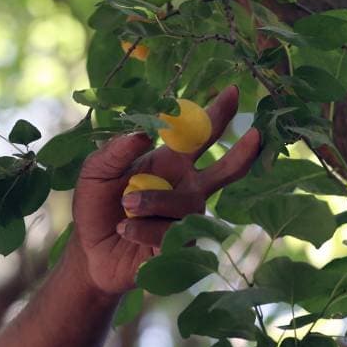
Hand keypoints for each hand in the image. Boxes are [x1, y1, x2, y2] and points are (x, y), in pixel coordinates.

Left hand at [71, 86, 260, 294]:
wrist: (90, 254)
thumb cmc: (95, 208)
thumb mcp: (95, 173)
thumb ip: (114, 152)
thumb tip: (143, 133)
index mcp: (169, 162)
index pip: (197, 136)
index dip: (215, 115)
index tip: (231, 92)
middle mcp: (186, 187)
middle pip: (224, 169)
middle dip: (241, 152)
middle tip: (256, 134)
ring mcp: (187, 217)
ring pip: (185, 202)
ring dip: (152, 201)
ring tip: (125, 205)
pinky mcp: (183, 245)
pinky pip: (171, 232)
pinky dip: (143, 229)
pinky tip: (125, 230)